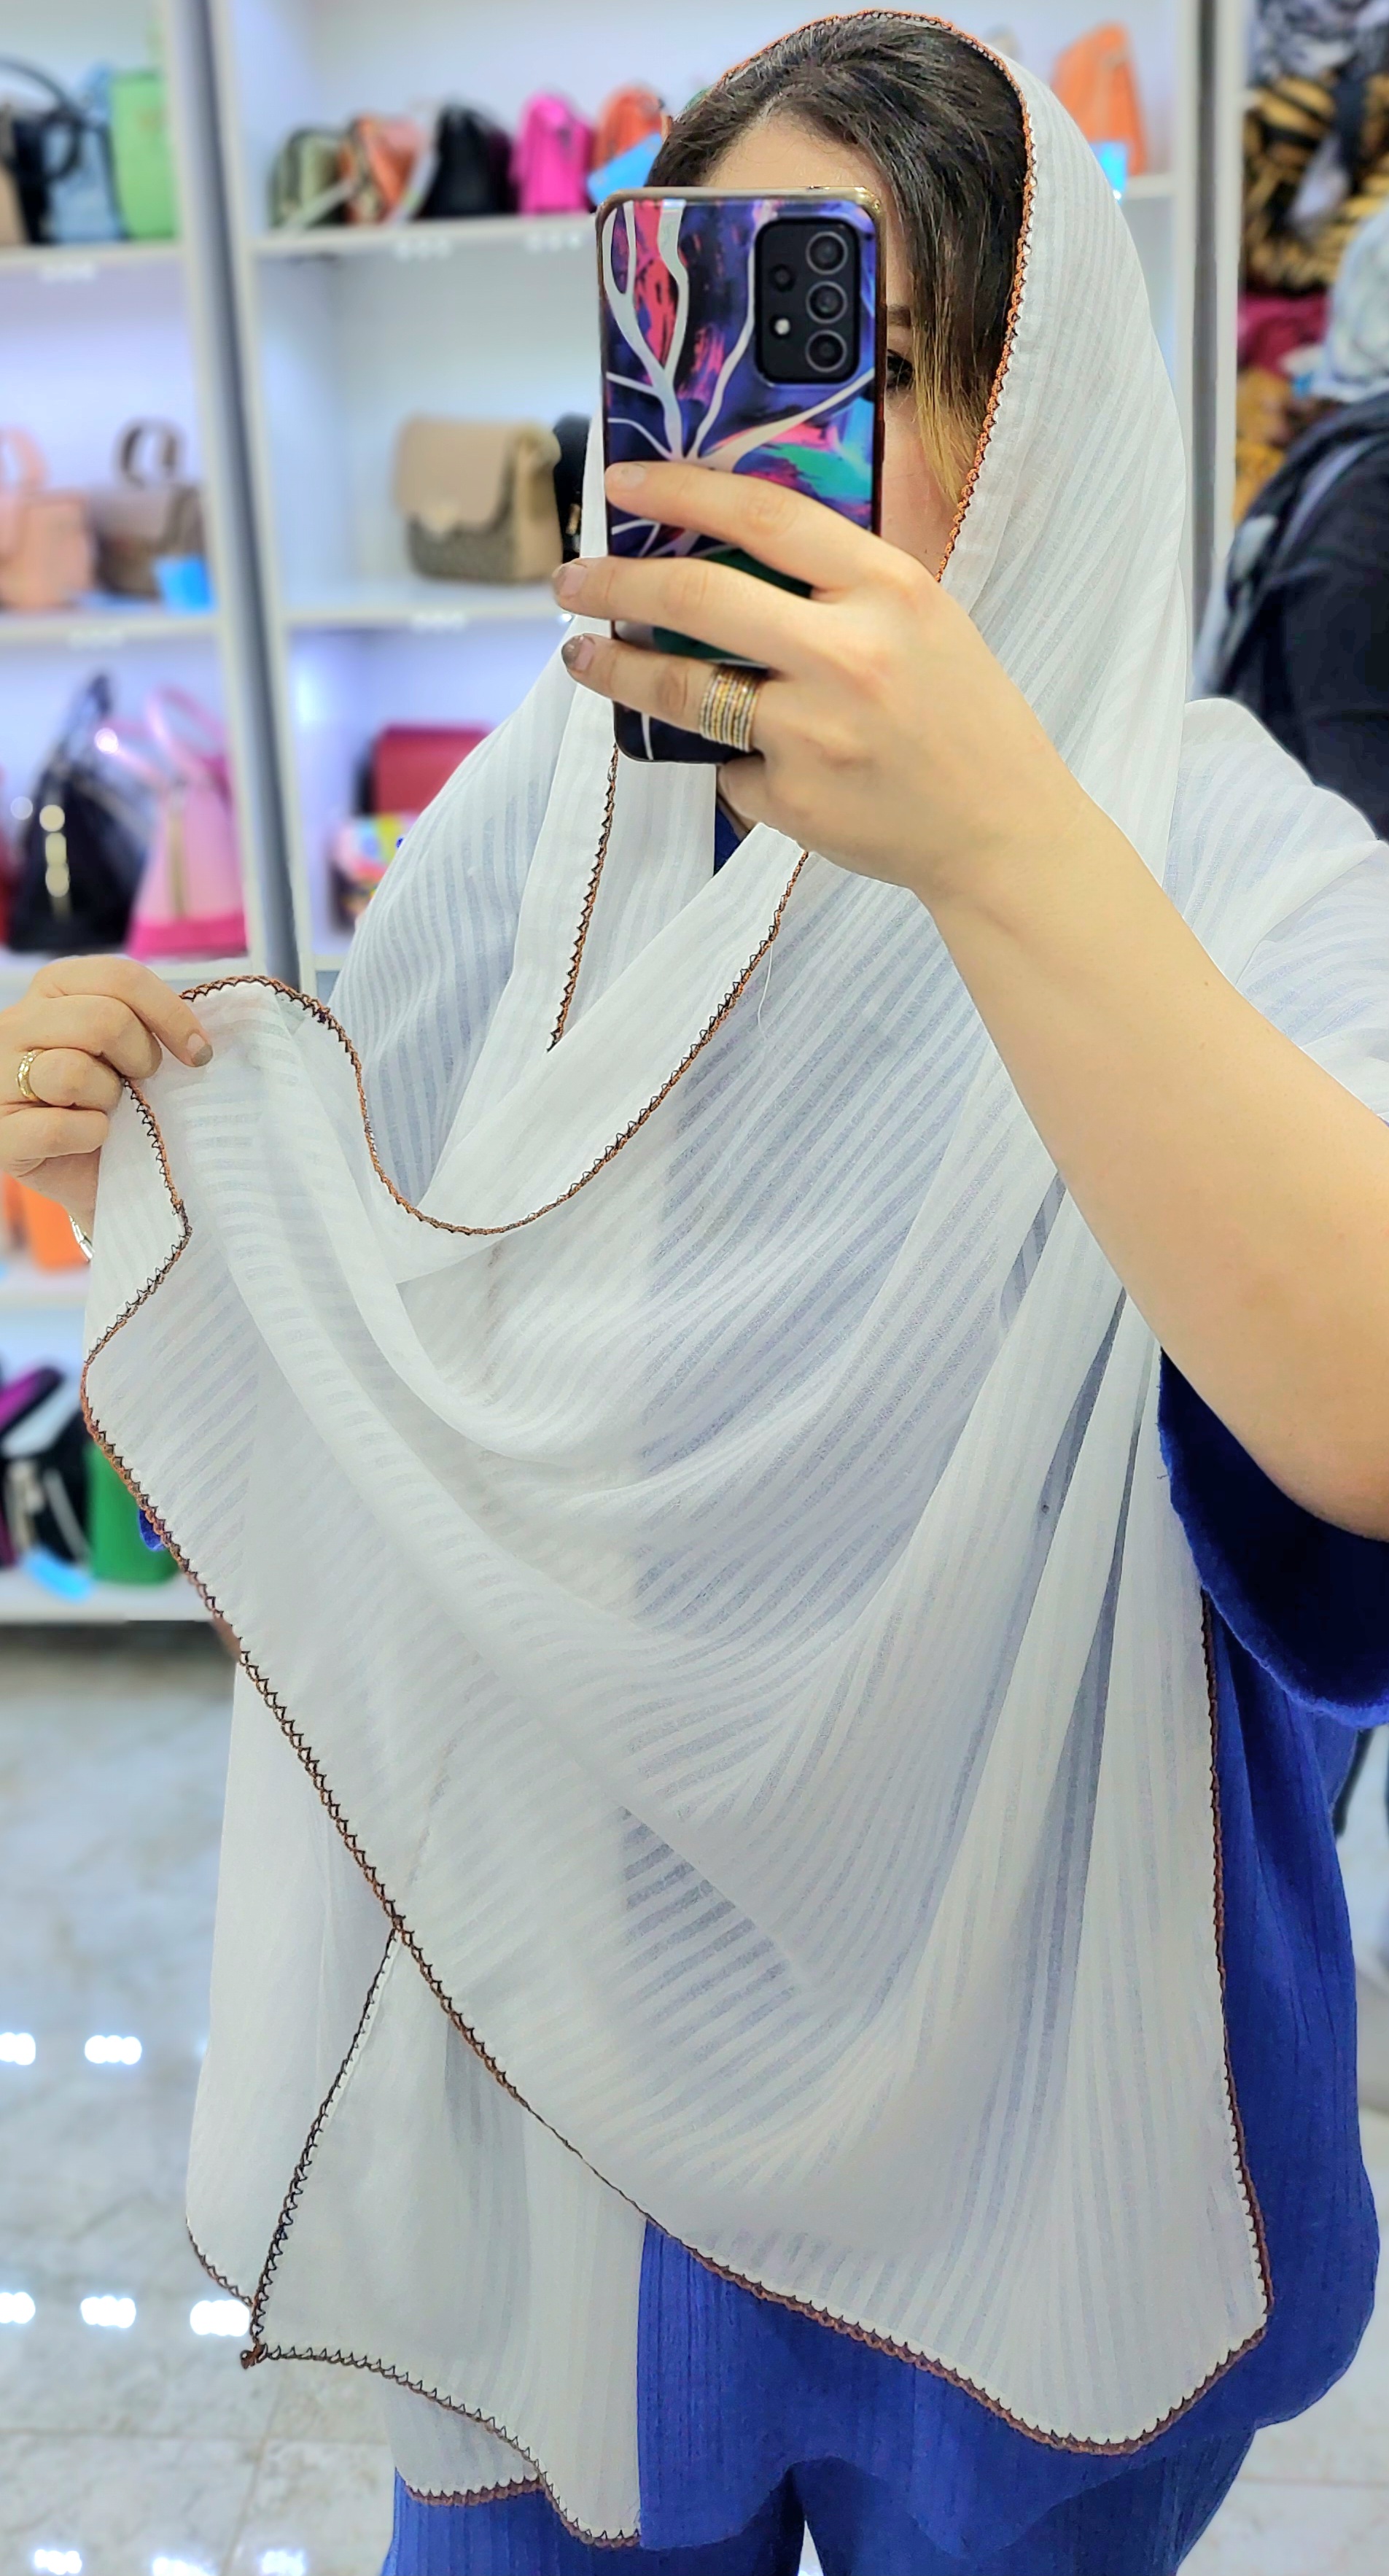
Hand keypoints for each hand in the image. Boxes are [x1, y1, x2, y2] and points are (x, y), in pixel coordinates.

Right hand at [0, 958, 212, 1236]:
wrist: (99, 1178)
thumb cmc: (120, 1105)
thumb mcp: (135, 1053)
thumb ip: (153, 1025)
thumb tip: (204, 1035)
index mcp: (54, 990)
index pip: (119, 978)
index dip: (170, 1015)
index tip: (199, 1055)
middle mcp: (16, 1023)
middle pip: (101, 1019)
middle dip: (140, 1057)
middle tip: (143, 1083)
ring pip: (72, 1071)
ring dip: (109, 1099)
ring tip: (109, 1110)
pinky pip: (55, 1127)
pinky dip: (89, 1136)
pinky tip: (95, 1139)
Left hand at [556, 459, 1088, 908]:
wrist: (1002, 831)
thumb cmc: (963, 716)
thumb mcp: (924, 621)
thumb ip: (840, 585)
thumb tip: (722, 550)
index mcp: (889, 590)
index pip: (765, 513)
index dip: (682, 491)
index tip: (624, 485)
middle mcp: (849, 655)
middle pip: (699, 598)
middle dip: (616, 583)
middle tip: (570, 581)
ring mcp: (815, 733)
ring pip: (686, 689)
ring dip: (619, 670)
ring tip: (586, 659)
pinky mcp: (793, 799)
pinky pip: (729, 767)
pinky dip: (732, 762)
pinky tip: (765, 765)